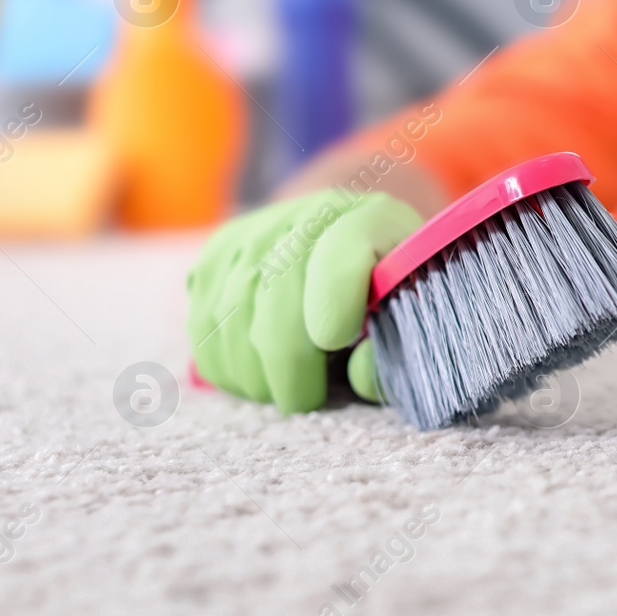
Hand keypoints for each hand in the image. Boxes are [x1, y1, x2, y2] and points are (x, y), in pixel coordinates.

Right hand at [186, 190, 423, 412]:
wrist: (345, 243)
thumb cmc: (387, 290)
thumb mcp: (412, 312)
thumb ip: (399, 343)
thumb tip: (360, 373)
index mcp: (370, 220)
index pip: (337, 260)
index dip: (333, 310)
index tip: (338, 342)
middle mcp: (305, 217)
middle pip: (275, 304)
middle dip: (290, 368)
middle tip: (308, 397)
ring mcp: (251, 236)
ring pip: (232, 323)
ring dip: (256, 374)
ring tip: (287, 383)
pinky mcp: (211, 260)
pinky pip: (203, 331)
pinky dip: (228, 366)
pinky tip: (259, 370)